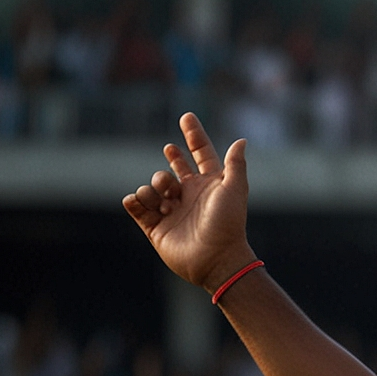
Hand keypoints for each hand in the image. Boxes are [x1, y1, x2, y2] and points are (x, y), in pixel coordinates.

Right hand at [121, 113, 256, 292]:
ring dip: (155, 187)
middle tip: (171, 154)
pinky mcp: (156, 228)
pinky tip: (138, 200)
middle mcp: (189, 195)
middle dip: (171, 161)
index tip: (187, 116)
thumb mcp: (234, 190)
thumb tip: (242, 140)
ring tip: (167, 200)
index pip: (200, 154)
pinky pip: (137, 207)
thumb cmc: (228, 224)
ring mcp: (172, 211)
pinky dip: (135, 201)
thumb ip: (236, 164)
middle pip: (172, 169)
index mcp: (209, 184)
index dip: (194, 135)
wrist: (216, 259)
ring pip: (153, 186)